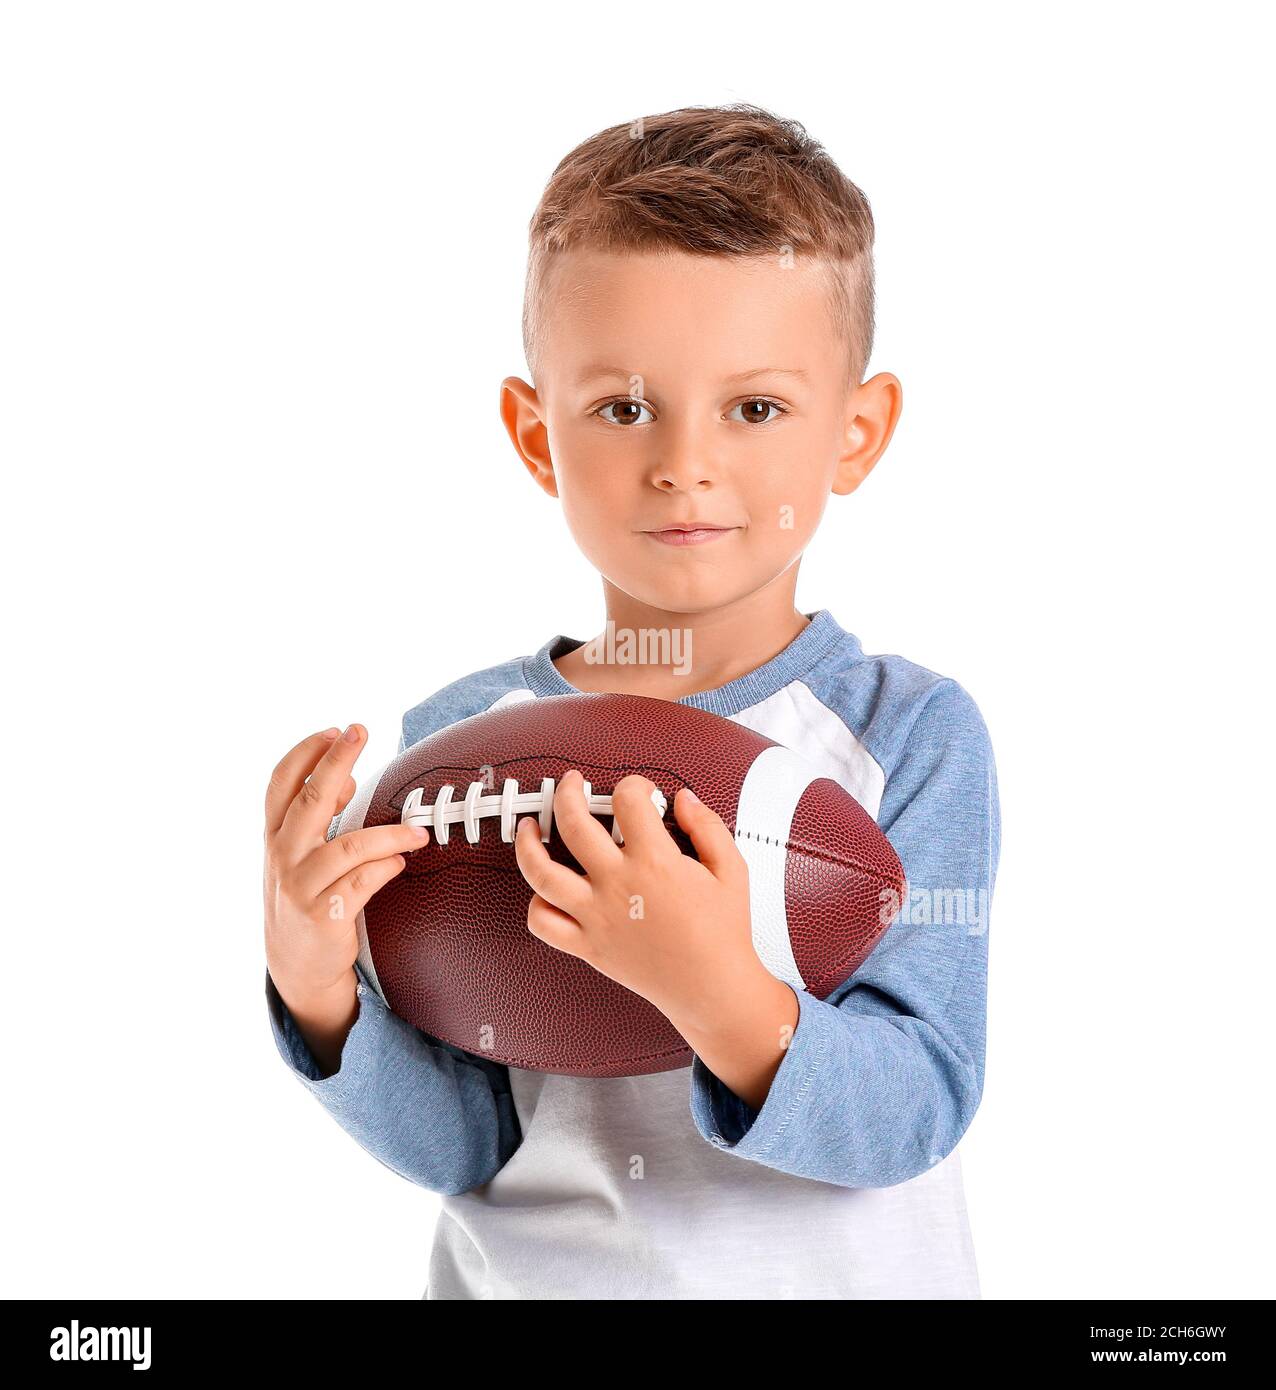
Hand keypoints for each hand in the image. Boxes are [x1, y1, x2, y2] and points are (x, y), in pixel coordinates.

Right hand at [263, 725, 428, 1018]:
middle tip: (361, 731)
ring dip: (389, 834)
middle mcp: (282, 857)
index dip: (306, 752)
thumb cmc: (306, 896)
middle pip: (311, 798)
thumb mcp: (298, 854)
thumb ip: (316, 817)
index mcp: (274, 836)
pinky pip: (362, 882)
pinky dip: (386, 868)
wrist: (295, 966)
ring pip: (349, 846)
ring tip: (418, 831)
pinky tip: (401, 862)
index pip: (281, 783)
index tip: (336, 730)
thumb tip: (345, 778)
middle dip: (337, 760)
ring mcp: (301, 887)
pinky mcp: (324, 915)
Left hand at [512, 769, 758, 1025]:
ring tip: (528, 827)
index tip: (639, 792)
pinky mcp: (587, 945)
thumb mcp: (732, 870)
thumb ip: (707, 827)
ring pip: (541, 871)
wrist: (712, 988)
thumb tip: (684, 800)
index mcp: (654, 861)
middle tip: (571, 784)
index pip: (628, 800)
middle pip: (573, 822)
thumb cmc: (723, 934)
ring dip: (527, 842)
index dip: (634, 785)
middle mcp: (617, 884)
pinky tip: (544, 889)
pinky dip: (536, 904)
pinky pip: (543, 923)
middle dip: (567, 792)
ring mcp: (596, 916)